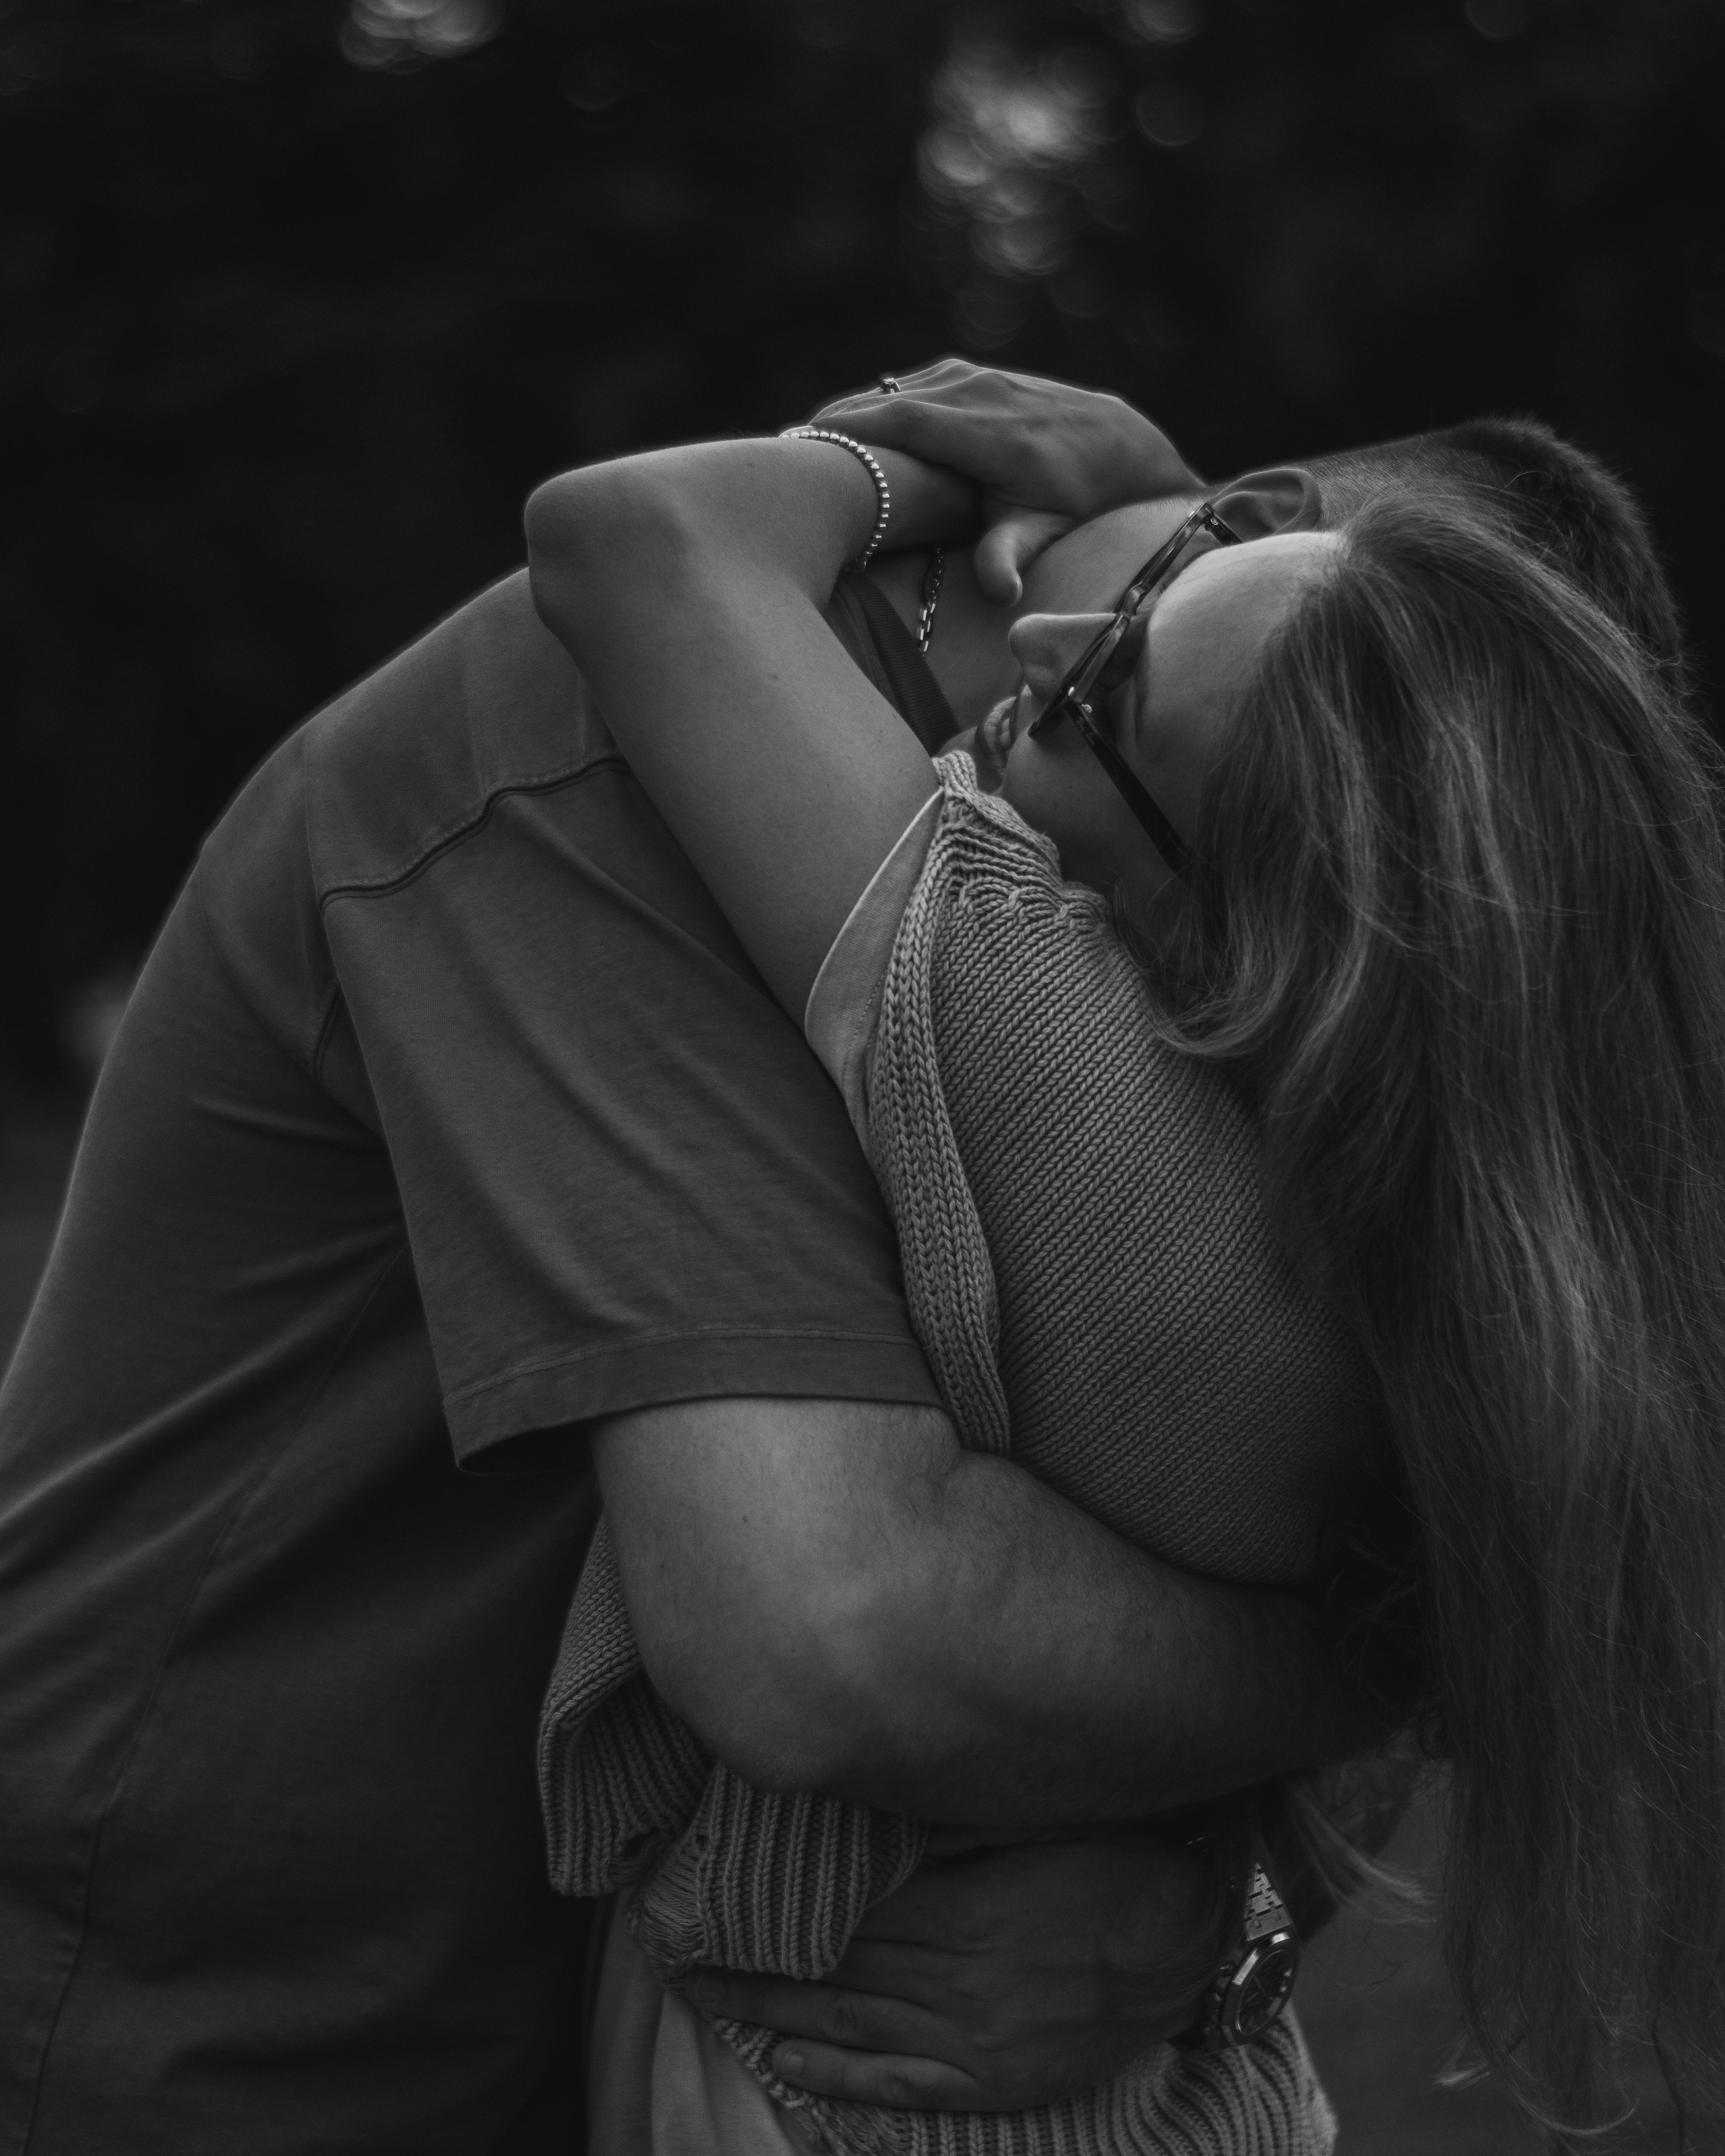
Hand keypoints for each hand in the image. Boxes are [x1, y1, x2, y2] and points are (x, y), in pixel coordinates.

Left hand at [685, 1828, 1227, 2111]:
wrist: (1200, 1942)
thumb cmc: (1120, 1860)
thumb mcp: (1039, 1818)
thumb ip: (948, 1823)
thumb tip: (862, 1813)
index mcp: (962, 1913)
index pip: (836, 1910)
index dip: (764, 1901)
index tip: (701, 1885)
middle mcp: (953, 1985)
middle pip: (827, 1968)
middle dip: (743, 1954)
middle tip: (668, 1940)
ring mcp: (969, 2043)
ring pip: (844, 2027)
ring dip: (765, 2011)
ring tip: (698, 1993)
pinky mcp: (990, 2080)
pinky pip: (894, 2082)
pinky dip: (831, 2074)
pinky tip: (780, 2060)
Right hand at [812, 359, 1201, 605]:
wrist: (1120, 448)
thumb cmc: (1078, 502)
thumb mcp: (1046, 529)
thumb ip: (1013, 553)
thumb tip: (1000, 594)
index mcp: (987, 432)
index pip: (901, 421)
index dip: (848, 430)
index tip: (799, 446)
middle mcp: (978, 392)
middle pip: (885, 399)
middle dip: (834, 423)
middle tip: (780, 452)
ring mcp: (973, 376)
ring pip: (893, 389)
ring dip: (851, 413)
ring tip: (805, 446)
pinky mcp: (969, 374)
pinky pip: (909, 385)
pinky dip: (877, 405)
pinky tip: (850, 432)